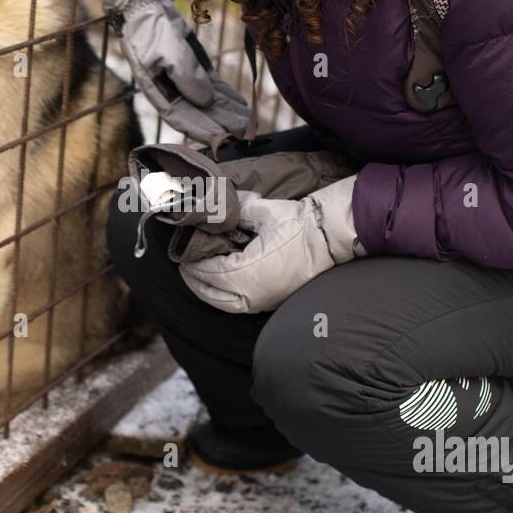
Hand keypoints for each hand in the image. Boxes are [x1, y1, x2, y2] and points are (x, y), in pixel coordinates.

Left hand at [178, 176, 364, 313]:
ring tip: (197, 279)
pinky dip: (225, 298)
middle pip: (213, 294)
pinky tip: (220, 287)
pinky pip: (240, 306)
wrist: (329, 238)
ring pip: (225, 305)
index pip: (210, 272)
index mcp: (249, 272)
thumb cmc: (299, 224)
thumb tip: (218, 206)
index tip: (183, 254)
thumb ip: (236, 210)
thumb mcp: (263, 211)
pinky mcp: (272, 301)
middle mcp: (253, 293)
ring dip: (208, 293)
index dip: (194, 264)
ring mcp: (264, 300)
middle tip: (184, 267)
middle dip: (196, 281)